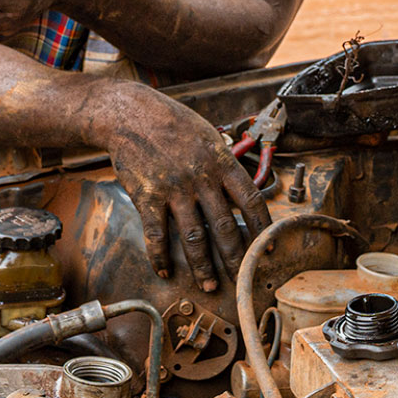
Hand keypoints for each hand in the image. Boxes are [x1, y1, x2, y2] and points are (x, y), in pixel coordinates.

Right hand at [93, 83, 269, 291]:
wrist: (130, 113)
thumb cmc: (171, 122)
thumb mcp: (208, 136)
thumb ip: (223, 164)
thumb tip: (239, 191)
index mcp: (221, 162)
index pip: (252, 201)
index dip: (262, 228)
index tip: (267, 248)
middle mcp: (201, 178)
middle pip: (225, 226)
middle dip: (235, 258)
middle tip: (241, 279)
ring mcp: (174, 189)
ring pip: (194, 237)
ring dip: (202, 266)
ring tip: (207, 285)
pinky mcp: (148, 196)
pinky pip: (157, 234)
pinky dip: (160, 256)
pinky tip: (164, 269)